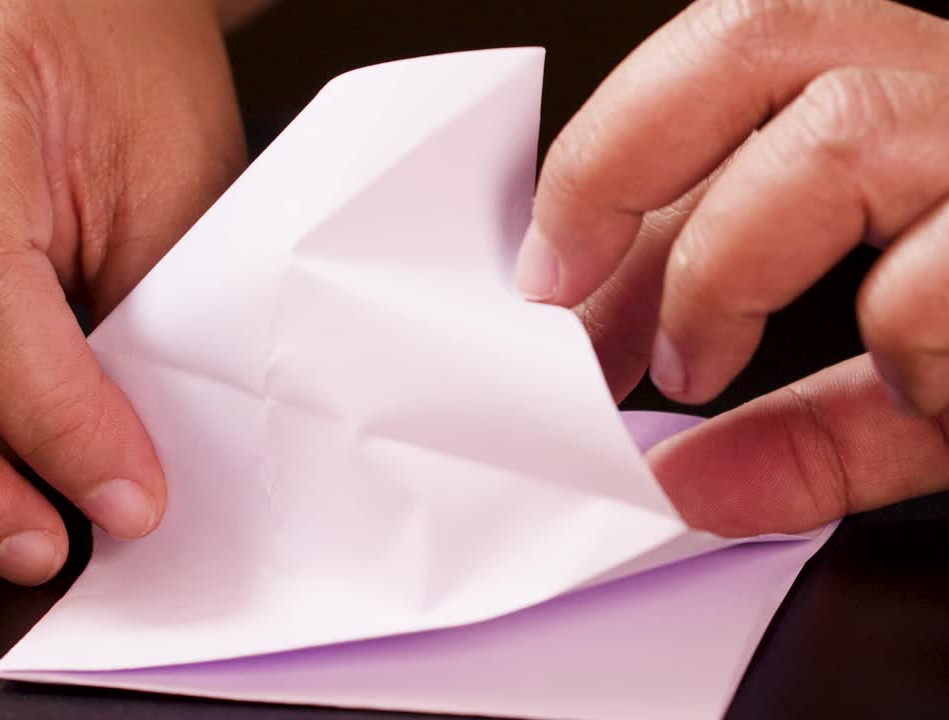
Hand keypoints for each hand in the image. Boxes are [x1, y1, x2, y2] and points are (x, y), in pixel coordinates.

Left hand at [519, 0, 948, 534]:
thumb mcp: (926, 375)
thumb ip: (814, 424)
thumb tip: (690, 484)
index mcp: (906, 82)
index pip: (709, 79)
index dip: (602, 174)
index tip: (545, 276)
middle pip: (755, 32)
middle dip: (625, 159)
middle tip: (565, 287)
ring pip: (842, 128)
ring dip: (729, 262)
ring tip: (693, 356)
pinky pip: (947, 269)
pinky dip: (905, 337)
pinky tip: (919, 377)